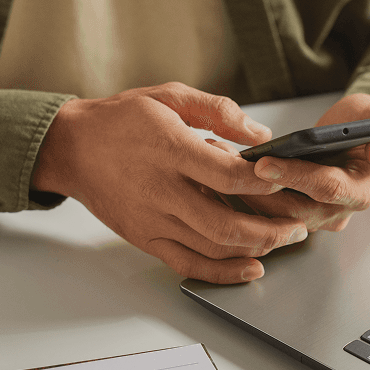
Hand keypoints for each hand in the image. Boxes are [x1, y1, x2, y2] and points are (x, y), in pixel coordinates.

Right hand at [32, 83, 308, 282]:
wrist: (71, 149)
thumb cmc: (120, 121)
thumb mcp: (168, 97)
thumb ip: (217, 110)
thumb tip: (260, 134)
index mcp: (169, 149)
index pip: (228, 175)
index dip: (265, 180)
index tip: (287, 178)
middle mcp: (161, 190)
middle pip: (226, 223)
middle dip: (271, 230)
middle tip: (298, 226)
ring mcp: (152, 220)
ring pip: (213, 248)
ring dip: (255, 249)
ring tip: (282, 240)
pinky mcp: (146, 239)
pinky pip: (189, 264)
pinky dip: (223, 273)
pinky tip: (250, 268)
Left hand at [208, 93, 369, 232]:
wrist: (353, 136)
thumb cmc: (368, 125)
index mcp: (360, 192)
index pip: (325, 188)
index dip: (295, 176)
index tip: (264, 162)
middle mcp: (334, 212)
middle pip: (290, 209)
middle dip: (255, 186)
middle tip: (223, 160)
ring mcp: (308, 217)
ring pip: (269, 215)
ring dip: (238, 190)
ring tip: (213, 158)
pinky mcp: (287, 216)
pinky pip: (258, 213)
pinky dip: (235, 195)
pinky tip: (212, 171)